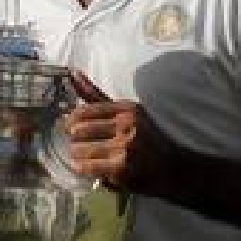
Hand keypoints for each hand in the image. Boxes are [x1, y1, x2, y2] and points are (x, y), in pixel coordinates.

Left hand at [65, 70, 178, 192]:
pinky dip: (82, 167)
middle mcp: (126, 124)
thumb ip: (97, 95)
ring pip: (82, 149)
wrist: (172, 165)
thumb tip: (73, 73)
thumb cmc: (146, 136)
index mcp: (127, 108)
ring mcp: (124, 146)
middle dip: (73, 138)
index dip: (72, 119)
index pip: (87, 110)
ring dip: (76, 154)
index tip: (69, 126)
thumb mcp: (126, 111)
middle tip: (74, 142)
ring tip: (79, 156)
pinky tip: (83, 167)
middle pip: (81, 130)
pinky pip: (89, 166)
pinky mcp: (122, 168)